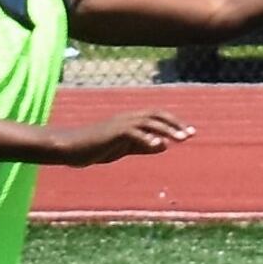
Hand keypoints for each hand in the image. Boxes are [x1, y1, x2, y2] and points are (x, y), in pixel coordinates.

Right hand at [54, 110, 193, 166]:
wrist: (71, 148)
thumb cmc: (96, 148)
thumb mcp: (125, 148)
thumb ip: (144, 146)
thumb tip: (165, 145)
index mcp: (131, 121)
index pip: (158, 117)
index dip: (175, 123)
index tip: (191, 133)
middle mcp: (128, 118)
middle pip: (157, 115)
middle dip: (175, 124)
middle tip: (191, 135)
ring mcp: (120, 124)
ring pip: (148, 122)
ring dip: (167, 130)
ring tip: (181, 139)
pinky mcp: (112, 132)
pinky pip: (133, 133)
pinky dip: (147, 138)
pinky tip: (158, 145)